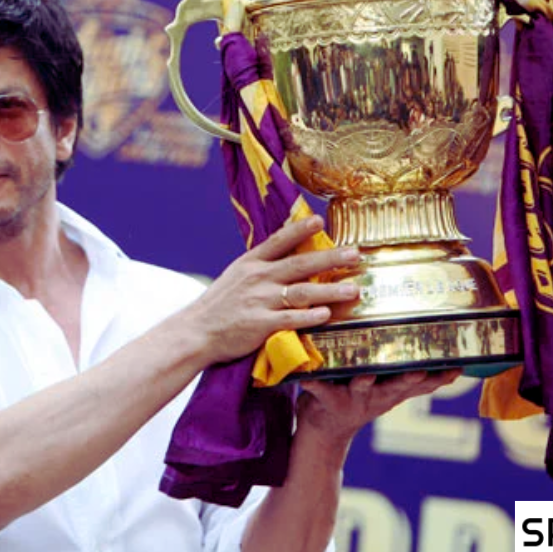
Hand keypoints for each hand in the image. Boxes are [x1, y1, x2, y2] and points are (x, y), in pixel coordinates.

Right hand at [184, 216, 360, 364]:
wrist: (197, 331)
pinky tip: (327, 314)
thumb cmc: (220, 304)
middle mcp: (257, 278)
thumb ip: (261, 265)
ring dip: (330, 291)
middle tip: (355, 254)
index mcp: (251, 263)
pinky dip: (310, 316)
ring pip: (302, 293)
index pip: (278, 240)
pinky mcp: (260, 325)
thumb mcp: (236, 275)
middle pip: (300, 264)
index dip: (300, 229)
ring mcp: (259, 301)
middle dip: (330, 258)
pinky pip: (291, 319)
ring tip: (353, 290)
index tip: (320, 220)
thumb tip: (288, 254)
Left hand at [296, 368, 462, 452]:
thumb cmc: (357, 397)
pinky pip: (319, 389)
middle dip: (408, 379)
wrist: (324, 433)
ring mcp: (353, 400)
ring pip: (362, 387)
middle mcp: (377, 396)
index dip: (438, 377)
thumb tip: (437, 354)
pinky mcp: (327, 400)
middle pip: (397, 386)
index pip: (421, 384)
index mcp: (392, 391)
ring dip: (365, 381)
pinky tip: (306, 375)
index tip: (456, 367)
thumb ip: (407, 378)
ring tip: (366, 375)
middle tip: (417, 371)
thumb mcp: (387, 391)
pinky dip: (313, 382)